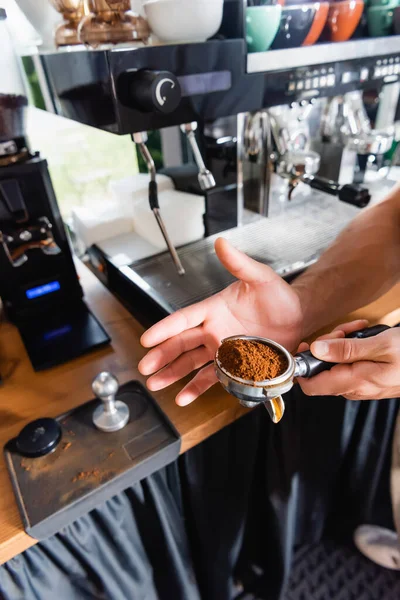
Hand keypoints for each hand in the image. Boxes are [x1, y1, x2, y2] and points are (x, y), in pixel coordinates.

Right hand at [138, 238, 302, 405]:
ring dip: (172, 374)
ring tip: (156, 384)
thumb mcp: (260, 277)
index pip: (183, 319)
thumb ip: (239, 263)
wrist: (299, 317)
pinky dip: (196, 388)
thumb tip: (221, 243)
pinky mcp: (233, 365)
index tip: (147, 338)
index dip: (164, 329)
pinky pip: (211, 378)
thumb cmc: (279, 296)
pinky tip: (184, 397)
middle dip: (162, 356)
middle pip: (180, 344)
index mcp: (213, 309)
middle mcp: (213, 330)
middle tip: (145, 367)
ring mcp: (222, 349)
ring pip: (190, 363)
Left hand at [297, 320, 399, 399]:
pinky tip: (366, 334)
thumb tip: (315, 350)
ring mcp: (362, 385)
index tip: (307, 345)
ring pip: (337, 363)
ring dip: (343, 342)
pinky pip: (351, 363)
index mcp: (355, 382)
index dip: (304, 366)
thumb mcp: (380, 345)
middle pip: (324, 369)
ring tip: (360, 329)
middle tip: (345, 331)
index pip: (311, 386)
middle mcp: (355, 388)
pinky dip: (354, 347)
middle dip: (329, 346)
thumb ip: (346, 349)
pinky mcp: (368, 378)